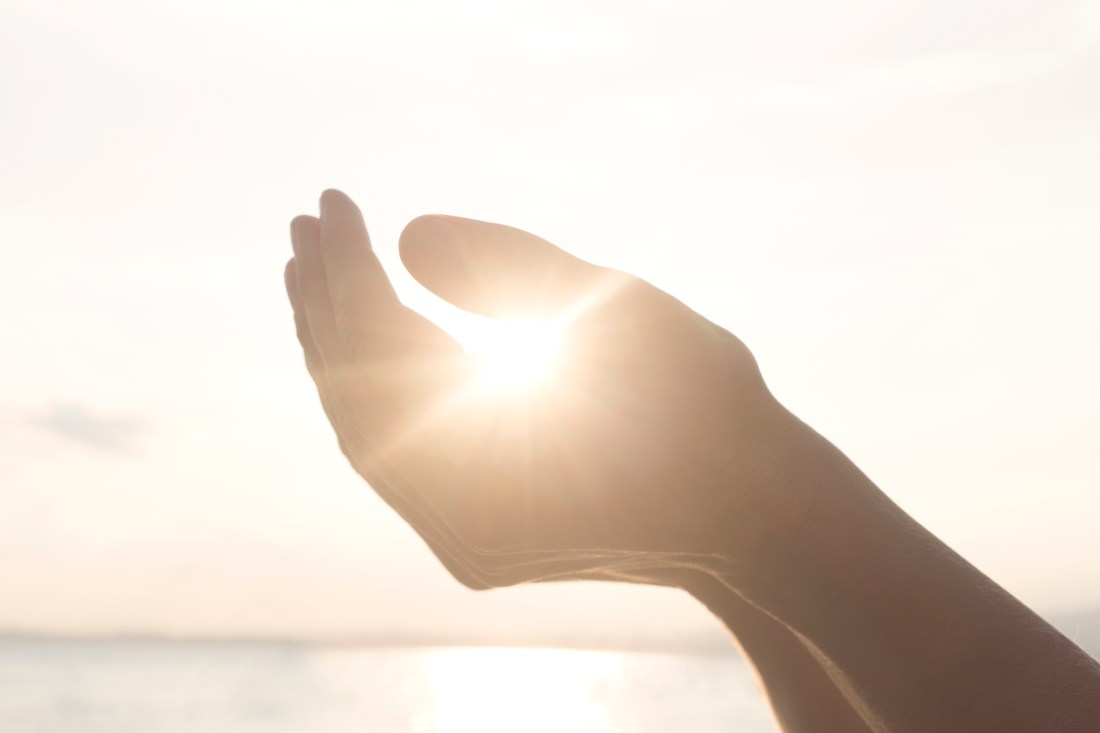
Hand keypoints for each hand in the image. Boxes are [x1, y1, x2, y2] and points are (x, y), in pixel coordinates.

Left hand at [285, 190, 807, 588]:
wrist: (757, 512)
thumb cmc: (710, 408)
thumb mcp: (622, 314)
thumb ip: (513, 267)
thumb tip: (408, 232)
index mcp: (498, 482)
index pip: (383, 363)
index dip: (351, 274)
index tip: (333, 202)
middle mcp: (465, 532)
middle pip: (360, 404)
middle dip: (330, 309)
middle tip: (309, 225)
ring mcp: (468, 544)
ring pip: (373, 434)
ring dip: (345, 349)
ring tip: (320, 268)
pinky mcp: (479, 537)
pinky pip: (406, 454)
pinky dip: (385, 387)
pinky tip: (375, 328)